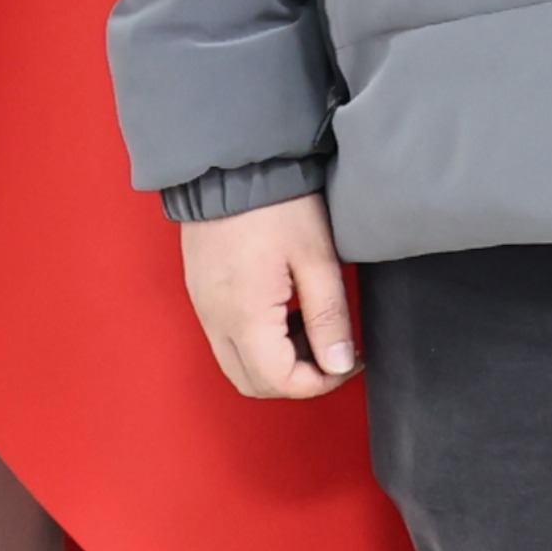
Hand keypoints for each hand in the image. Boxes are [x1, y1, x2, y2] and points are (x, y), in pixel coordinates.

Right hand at [177, 195, 357, 400]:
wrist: (230, 168)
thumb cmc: (277, 206)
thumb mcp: (316, 259)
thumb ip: (328, 316)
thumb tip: (339, 363)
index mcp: (244, 316)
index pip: (279, 382)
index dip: (320, 382)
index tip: (350, 361)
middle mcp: (215, 321)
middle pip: (253, 382)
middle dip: (298, 379)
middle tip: (334, 352)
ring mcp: (204, 308)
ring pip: (238, 363)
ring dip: (278, 361)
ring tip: (313, 326)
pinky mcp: (202, 294)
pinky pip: (228, 338)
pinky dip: (260, 341)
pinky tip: (288, 311)